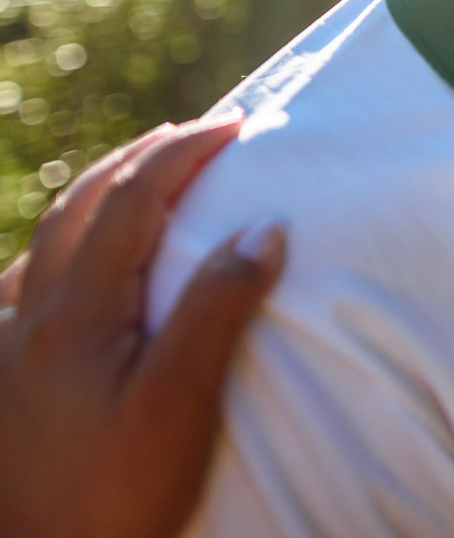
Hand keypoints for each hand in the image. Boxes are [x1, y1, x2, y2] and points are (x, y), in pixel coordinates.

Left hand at [0, 113, 284, 537]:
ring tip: (139, 177)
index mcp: (75, 313)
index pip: (133, 200)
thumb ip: (217, 307)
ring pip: (45, 241)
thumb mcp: (182, 401)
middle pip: (81, 206)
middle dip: (140, 158)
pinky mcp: (1, 382)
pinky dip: (56, 250)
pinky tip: (65, 266)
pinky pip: (19, 287)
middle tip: (194, 133)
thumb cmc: (119, 494)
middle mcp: (29, 319)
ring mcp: (7, 350)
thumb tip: (261, 228)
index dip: (183, 152)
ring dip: (98, 195)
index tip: (235, 125)